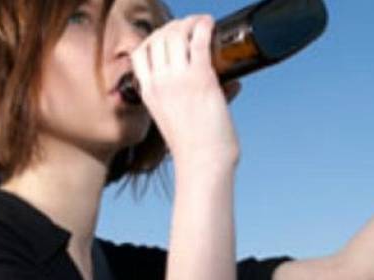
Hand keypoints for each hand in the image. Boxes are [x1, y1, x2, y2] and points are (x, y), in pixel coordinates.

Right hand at [131, 15, 239, 168]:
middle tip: (191, 28)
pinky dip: (203, 25)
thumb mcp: (177, 120)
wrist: (203, 163)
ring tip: (201, 24)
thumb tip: (233, 85)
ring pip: (175, 33)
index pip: (140, 53)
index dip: (154, 39)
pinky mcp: (200, 78)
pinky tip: (210, 23)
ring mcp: (178, 79)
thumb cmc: (196, 148)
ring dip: (188, 23)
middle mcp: (159, 82)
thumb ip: (195, 100)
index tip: (170, 38)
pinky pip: (198, 39)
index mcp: (149, 93)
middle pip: (158, 38)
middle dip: (174, 26)